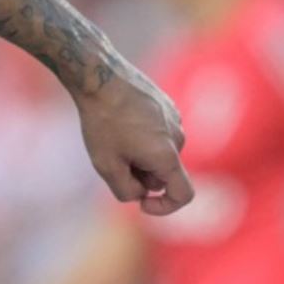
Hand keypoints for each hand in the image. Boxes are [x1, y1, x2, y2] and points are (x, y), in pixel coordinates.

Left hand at [75, 67, 193, 215]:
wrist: (99, 76)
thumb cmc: (102, 121)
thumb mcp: (106, 165)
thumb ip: (125, 190)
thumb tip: (139, 195)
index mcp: (168, 156)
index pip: (184, 195)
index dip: (165, 207)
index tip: (142, 204)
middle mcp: (178, 138)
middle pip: (164, 173)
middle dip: (141, 175)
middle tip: (112, 159)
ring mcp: (175, 119)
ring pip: (160, 152)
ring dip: (141, 155)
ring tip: (113, 137)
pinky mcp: (167, 105)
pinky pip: (158, 133)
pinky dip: (142, 137)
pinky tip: (119, 121)